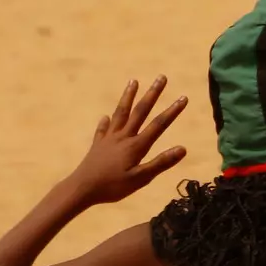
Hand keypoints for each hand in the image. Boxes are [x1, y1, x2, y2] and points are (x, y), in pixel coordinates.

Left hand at [65, 76, 188, 204]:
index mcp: (136, 145)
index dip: (172, 111)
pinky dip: (106, 122)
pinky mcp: (98, 144)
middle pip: (140, 111)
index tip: (183, 97)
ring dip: (128, 96)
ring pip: (121, 113)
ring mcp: (109, 138)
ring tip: (133, 81)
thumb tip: (183, 148)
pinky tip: (106, 117)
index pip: (158, 125)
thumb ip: (161, 163)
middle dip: (152, 94)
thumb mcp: (141, 179)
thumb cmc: (113, 186)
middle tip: (162, 77)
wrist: (82, 188)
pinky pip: (103, 129)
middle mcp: (123, 137)